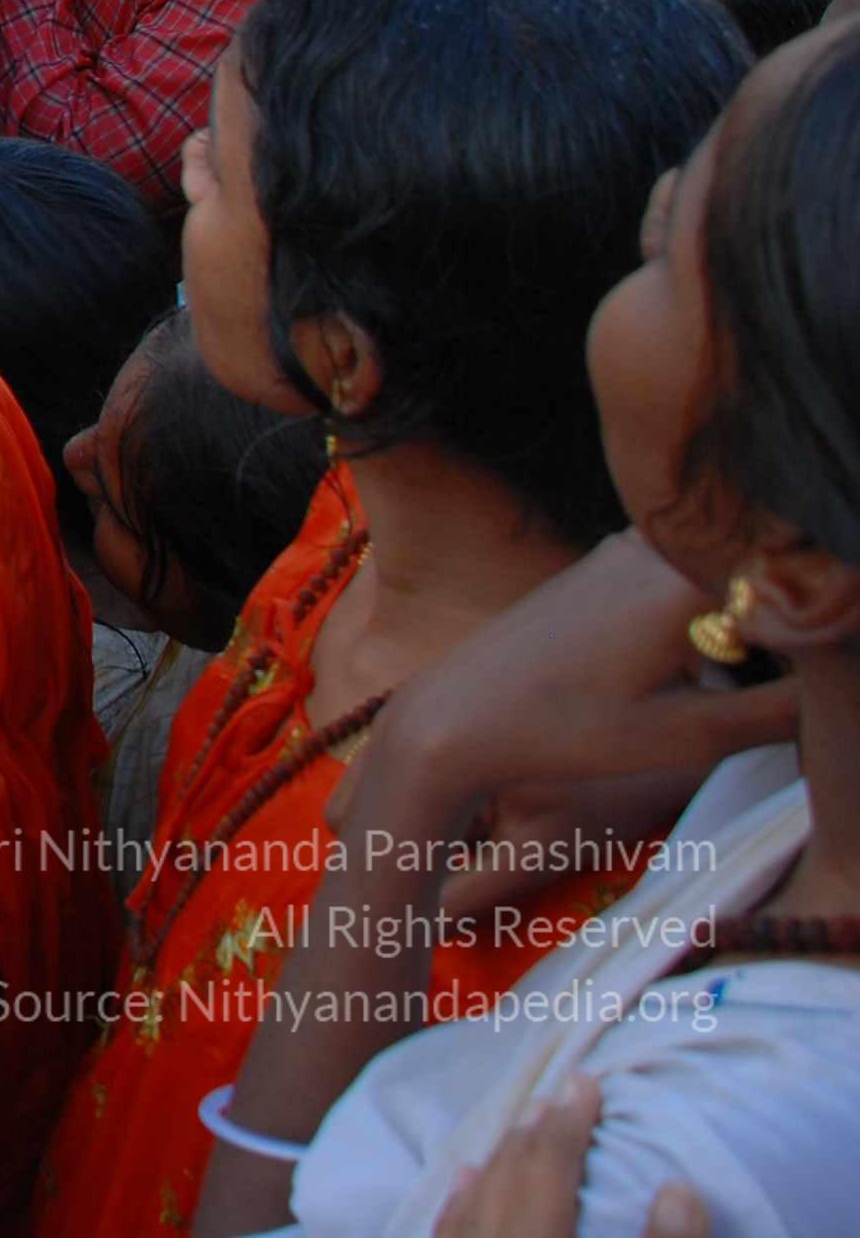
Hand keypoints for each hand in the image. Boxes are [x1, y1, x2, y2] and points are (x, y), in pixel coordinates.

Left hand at [347, 533, 799, 840]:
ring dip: (763, 600)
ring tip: (763, 658)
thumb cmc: (569, 731)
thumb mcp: (693, 736)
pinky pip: (694, 564)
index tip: (834, 657)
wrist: (458, 715)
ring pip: (730, 561)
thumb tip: (845, 685)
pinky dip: (723, 595)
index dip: (832, 612)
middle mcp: (659, 542)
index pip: (802, 576)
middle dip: (802, 607)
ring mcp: (632, 544)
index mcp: (687, 576)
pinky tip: (728, 637)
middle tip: (803, 663)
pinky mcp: (612, 558)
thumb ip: (786, 707)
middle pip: (767, 561)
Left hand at [432, 1076, 709, 1237]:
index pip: (551, 1169)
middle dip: (534, 1134)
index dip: (569, 1124)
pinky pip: (446, 1228)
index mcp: (537, 1237)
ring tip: (520, 1126)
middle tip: (555, 1096)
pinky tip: (465, 1176)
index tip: (585, 1081)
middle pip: (511, 1179)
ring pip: (475, 1199)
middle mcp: (490, 1237)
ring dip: (500, 1158)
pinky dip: (459, 1198)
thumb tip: (680, 1189)